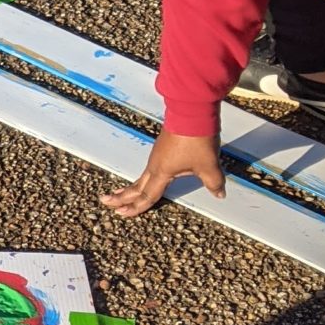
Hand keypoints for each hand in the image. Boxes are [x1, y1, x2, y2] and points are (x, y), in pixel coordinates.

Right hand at [102, 130, 225, 217]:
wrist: (192, 111)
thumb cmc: (196, 139)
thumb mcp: (209, 165)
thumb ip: (214, 183)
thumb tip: (219, 195)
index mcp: (162, 172)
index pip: (148, 196)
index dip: (136, 207)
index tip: (121, 213)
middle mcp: (155, 165)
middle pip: (136, 186)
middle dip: (121, 196)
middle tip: (106, 201)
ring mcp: (158, 155)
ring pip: (142, 176)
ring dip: (131, 187)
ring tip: (121, 193)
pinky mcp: (163, 147)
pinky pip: (149, 168)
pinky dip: (143, 177)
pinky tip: (146, 178)